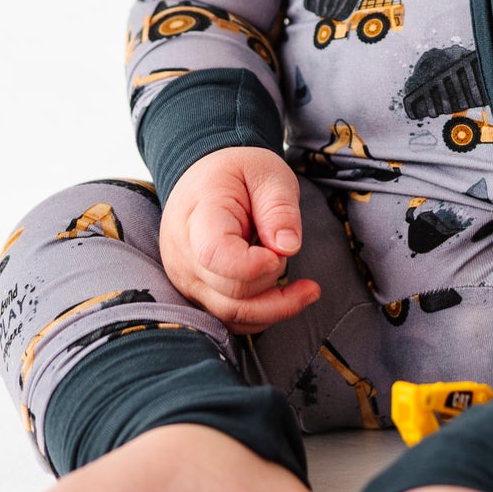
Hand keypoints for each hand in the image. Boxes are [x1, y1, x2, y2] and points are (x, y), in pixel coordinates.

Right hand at [158, 147, 320, 331]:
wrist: (203, 177)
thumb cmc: (236, 173)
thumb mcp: (268, 174)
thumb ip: (279, 208)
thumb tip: (288, 248)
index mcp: (198, 216)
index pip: (216, 256)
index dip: (254, 265)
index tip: (280, 252)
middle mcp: (183, 255)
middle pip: (231, 292)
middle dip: (272, 279)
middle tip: (287, 249)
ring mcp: (186, 279)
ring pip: (231, 314)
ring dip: (275, 309)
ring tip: (309, 290)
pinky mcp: (197, 293)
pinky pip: (229, 318)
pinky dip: (262, 315)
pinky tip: (287, 298)